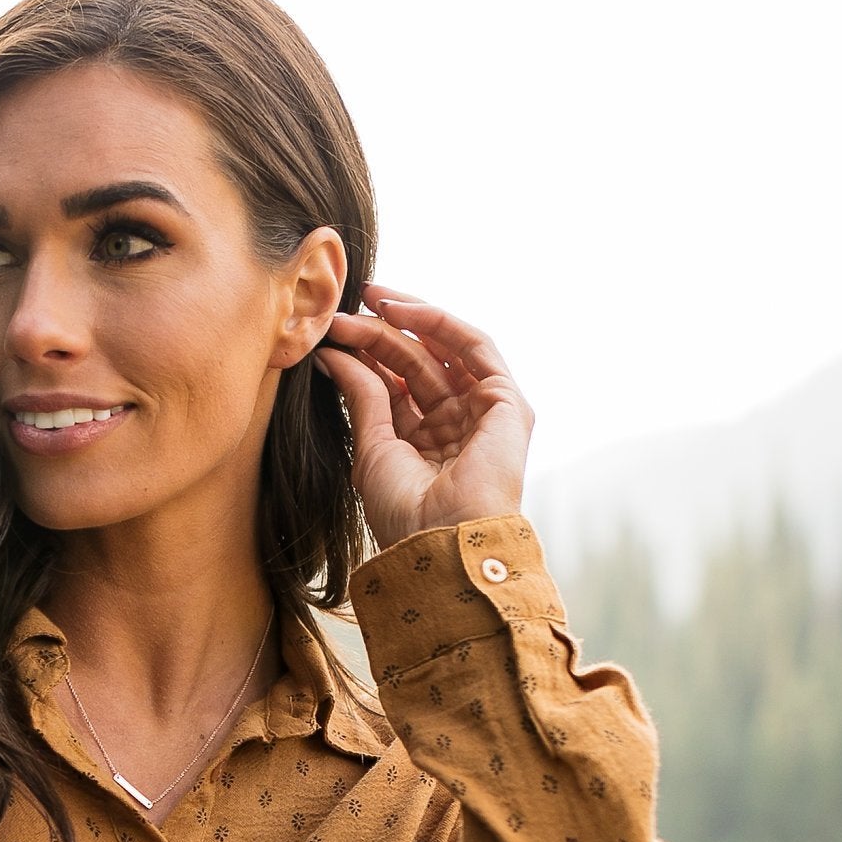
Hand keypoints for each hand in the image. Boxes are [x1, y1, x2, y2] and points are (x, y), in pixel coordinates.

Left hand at [319, 290, 534, 553]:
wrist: (440, 541)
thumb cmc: (405, 513)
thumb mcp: (372, 445)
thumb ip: (362, 395)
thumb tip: (333, 354)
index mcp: (427, 443)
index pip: (398, 385)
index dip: (368, 355)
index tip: (332, 334)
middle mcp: (458, 425)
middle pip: (418, 364)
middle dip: (381, 333)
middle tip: (343, 314)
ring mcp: (485, 413)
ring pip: (444, 350)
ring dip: (407, 321)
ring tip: (369, 301)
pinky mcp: (508, 403)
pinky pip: (475, 347)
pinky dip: (440, 324)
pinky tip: (402, 310)